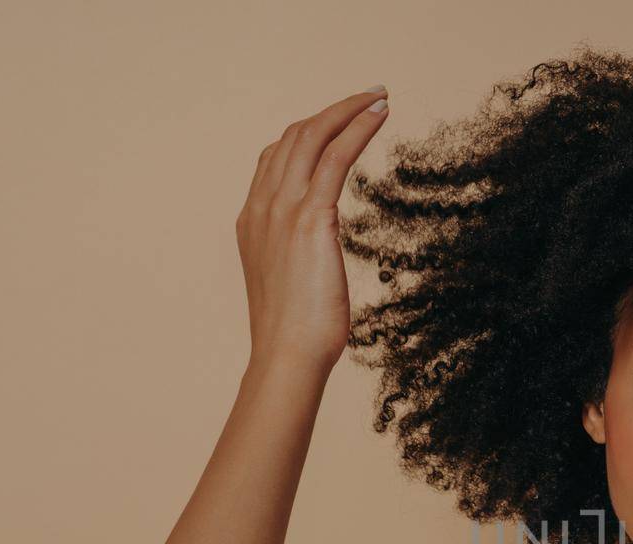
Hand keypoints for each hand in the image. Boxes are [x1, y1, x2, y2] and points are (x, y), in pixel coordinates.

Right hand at [236, 86, 389, 374]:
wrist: (287, 357)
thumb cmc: (295, 337)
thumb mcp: (291, 288)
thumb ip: (299, 262)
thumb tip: (316, 264)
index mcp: (253, 221)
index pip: (276, 159)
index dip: (308, 134)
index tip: (337, 123)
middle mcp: (261, 206)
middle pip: (293, 138)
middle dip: (331, 112)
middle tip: (368, 97)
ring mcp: (281, 209)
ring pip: (312, 137)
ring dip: (348, 110)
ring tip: (379, 98)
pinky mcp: (310, 217)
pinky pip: (335, 157)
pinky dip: (357, 128)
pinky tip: (379, 115)